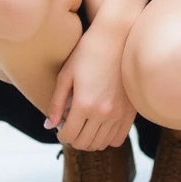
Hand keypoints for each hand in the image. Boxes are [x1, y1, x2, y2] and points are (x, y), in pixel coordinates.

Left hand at [45, 22, 136, 150]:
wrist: (116, 37)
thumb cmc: (87, 52)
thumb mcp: (66, 75)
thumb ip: (56, 103)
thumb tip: (49, 126)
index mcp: (83, 104)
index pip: (69, 135)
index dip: (61, 135)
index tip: (60, 128)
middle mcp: (102, 113)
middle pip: (84, 143)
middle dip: (74, 138)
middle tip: (71, 127)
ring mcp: (118, 113)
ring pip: (101, 144)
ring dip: (90, 140)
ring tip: (85, 126)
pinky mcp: (130, 111)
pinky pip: (118, 138)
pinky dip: (107, 138)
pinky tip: (101, 126)